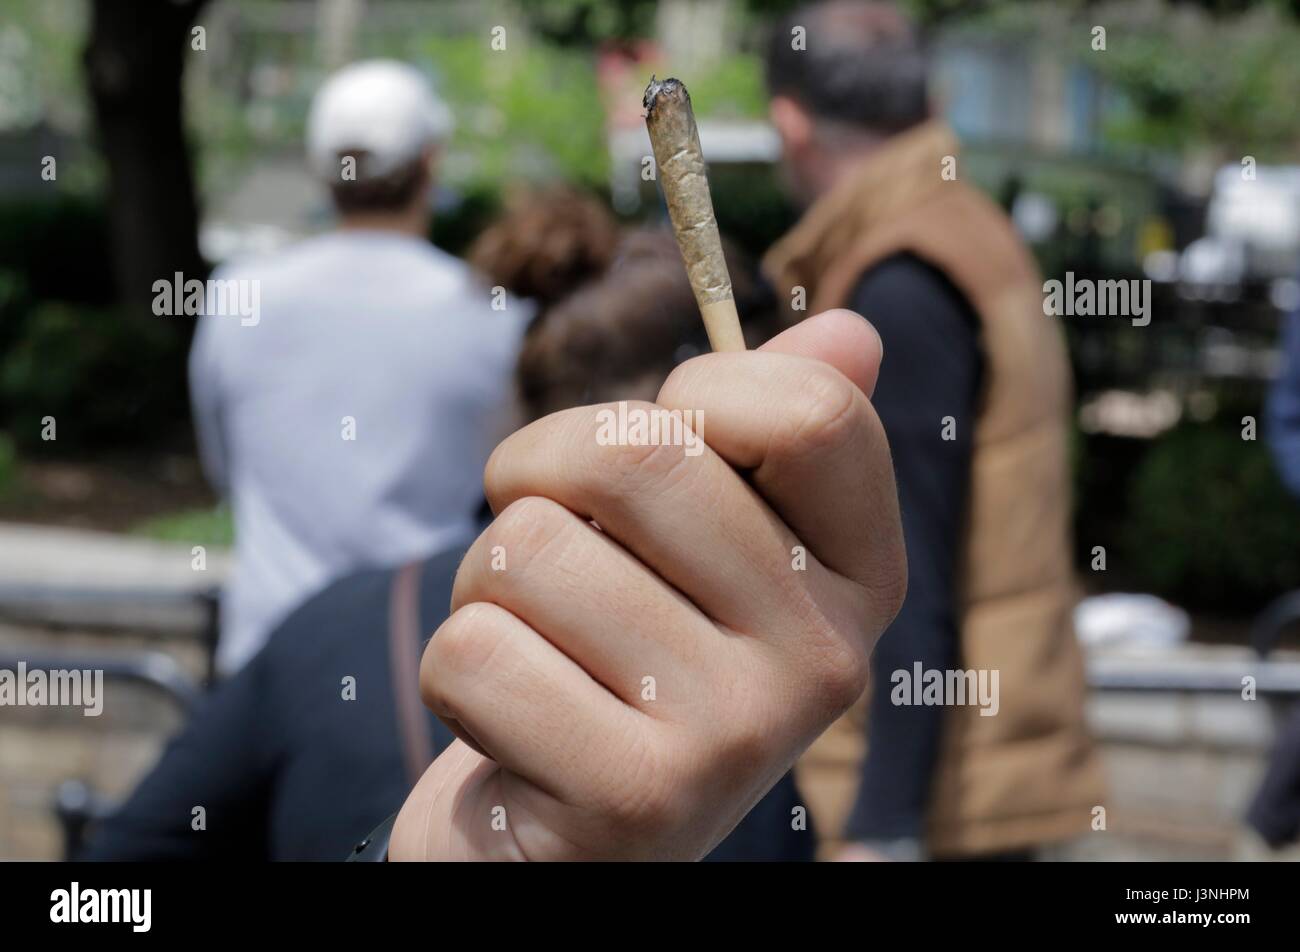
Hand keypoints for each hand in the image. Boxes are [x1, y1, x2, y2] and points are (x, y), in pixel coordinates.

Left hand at [390, 309, 905, 859]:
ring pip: (528, 549)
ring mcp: (737, 737)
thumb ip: (770, 436)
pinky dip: (455, 674)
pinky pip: (473, 652)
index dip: (697, 391)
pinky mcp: (634, 803)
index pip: (812, 410)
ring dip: (484, 582)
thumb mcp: (706, 549)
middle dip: (536, 468)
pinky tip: (512, 726)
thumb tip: (848, 329)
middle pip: (636, 453)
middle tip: (543, 539)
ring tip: (537, 645)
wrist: (561, 841)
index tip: (655, 446)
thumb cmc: (624, 657)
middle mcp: (825, 661)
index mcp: (857, 578)